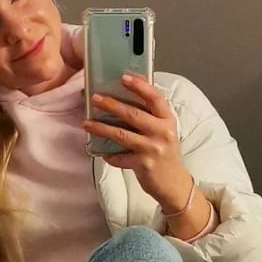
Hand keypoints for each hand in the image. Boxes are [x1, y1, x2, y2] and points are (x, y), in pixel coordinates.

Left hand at [83, 73, 191, 210]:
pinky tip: (101, 151)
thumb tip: (124, 97)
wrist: (173, 183)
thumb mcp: (163, 130)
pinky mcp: (143, 165)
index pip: (155, 98)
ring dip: (102, 128)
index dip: (139, 86)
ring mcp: (152, 149)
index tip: (124, 77)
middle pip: (133, 114)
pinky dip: (109, 155)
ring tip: (87, 123)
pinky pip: (120, 157)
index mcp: (167, 119)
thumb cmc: (165, 153)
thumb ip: (150, 115)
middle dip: (111, 104)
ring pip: (122, 135)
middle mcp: (162, 132)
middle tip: (95, 98)